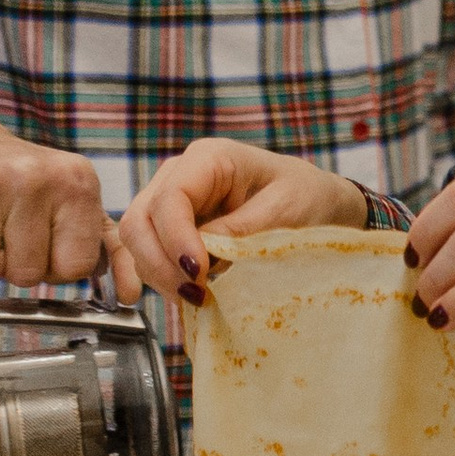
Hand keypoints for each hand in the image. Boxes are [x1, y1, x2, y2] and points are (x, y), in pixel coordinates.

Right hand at [0, 83, 112, 289]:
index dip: (52, 266)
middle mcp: (33, 176)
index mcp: (75, 181)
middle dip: (11, 264)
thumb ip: (109, 249)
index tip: (39, 240)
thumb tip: (130, 295)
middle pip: (27, 274)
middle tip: (1, 229)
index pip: (74, 268)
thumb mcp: (73, 204)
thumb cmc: (17, 183)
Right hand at [115, 142, 367, 300]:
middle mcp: (180, 175)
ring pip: (137, 242)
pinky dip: (161, 278)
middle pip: (140, 220)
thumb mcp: (285, 210)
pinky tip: (189, 293)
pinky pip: (150, 255)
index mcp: (209, 158)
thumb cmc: (307, 197)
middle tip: (194, 294)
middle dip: (159, 263)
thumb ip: (242, 230)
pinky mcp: (172, 229)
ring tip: (198, 297)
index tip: (198, 273)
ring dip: (159, 275)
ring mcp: (171, 202)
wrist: (317, 203)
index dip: (176, 239)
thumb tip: (201, 255)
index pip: (170, 198)